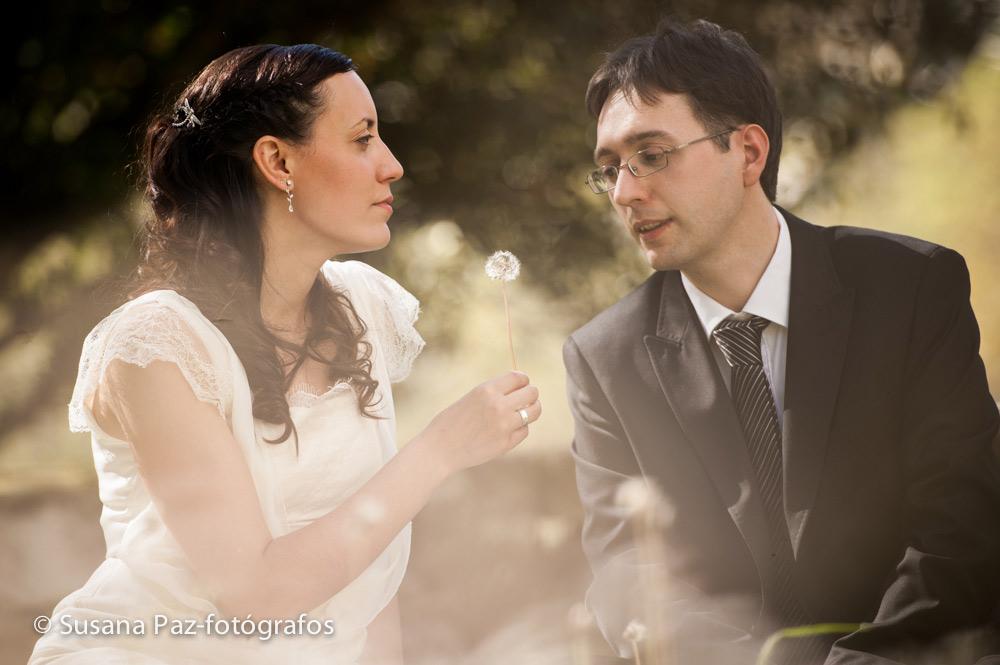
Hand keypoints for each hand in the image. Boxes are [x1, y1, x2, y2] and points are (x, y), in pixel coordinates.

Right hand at [419, 371, 540, 475]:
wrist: (439, 449)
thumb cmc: (451, 422)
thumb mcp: (471, 398)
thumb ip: (493, 393)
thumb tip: (520, 389)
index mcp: (486, 390)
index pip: (518, 377)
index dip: (523, 380)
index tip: (522, 385)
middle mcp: (498, 405)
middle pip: (532, 392)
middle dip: (531, 395)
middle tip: (525, 400)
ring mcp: (504, 425)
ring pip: (534, 412)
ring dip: (532, 411)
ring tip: (524, 413)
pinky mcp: (506, 443)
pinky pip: (525, 431)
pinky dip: (520, 429)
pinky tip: (508, 430)